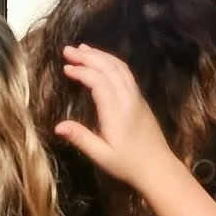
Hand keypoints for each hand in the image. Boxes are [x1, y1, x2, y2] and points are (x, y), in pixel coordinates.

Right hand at [54, 45, 176, 190]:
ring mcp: (137, 97)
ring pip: (121, 68)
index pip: (100, 82)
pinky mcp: (140, 99)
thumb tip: (57, 126)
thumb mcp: (101, 155)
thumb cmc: (127, 164)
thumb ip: (81, 138)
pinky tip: (102, 62)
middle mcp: (129, 99)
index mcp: (117, 112)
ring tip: (82, 49)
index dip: (83, 71)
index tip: (65, 67)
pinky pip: (126, 74)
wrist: (158, 167)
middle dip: (89, 56)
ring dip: (102, 56)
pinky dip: (112, 63)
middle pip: (110, 69)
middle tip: (68, 49)